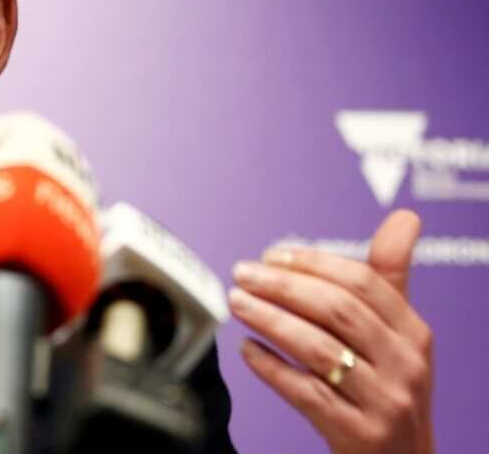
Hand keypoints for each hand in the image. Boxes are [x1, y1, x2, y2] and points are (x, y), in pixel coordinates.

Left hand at [228, 210, 433, 452]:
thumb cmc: (390, 387)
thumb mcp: (399, 335)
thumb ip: (389, 278)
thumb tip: (404, 217)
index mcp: (413, 332)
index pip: (361, 281)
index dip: (311, 263)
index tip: (271, 254)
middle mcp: (405, 365)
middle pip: (336, 310)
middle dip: (282, 286)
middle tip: (243, 274)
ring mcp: (383, 401)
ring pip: (317, 348)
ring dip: (269, 319)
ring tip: (236, 303)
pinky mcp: (357, 432)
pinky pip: (305, 392)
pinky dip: (271, 367)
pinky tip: (247, 350)